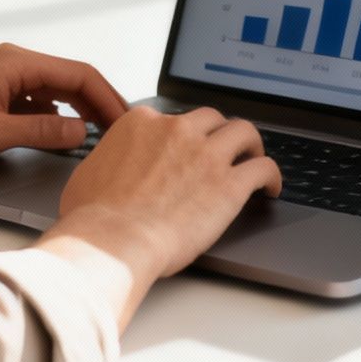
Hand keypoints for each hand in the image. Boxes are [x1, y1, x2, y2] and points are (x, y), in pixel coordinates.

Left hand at [0, 43, 127, 163]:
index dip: (108, 99)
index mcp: (16, 63)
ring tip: (96, 138)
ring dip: (76, 112)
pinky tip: (59, 137)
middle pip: (71, 80)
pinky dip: (52, 118)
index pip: (79, 74)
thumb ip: (40, 133)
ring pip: (54, 92)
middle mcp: (13, 63)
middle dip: (98, 105)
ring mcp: (3, 77)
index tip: (126, 123)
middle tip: (120, 134)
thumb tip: (80, 132)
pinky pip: (35, 101)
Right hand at [34, 106, 282, 327]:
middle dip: (217, 133)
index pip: (170, 118)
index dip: (180, 135)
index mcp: (142, 123)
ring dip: (250, 144)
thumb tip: (109, 170)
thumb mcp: (88, 173)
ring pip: (244, 132)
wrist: (112, 243)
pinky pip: (263, 168)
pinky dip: (272, 175)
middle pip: (210, 119)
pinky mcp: (230, 184)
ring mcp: (206, 154)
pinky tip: (271, 188)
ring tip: (253, 158)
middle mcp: (177, 130)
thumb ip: (109, 161)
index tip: (184, 148)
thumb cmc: (92, 218)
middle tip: (221, 150)